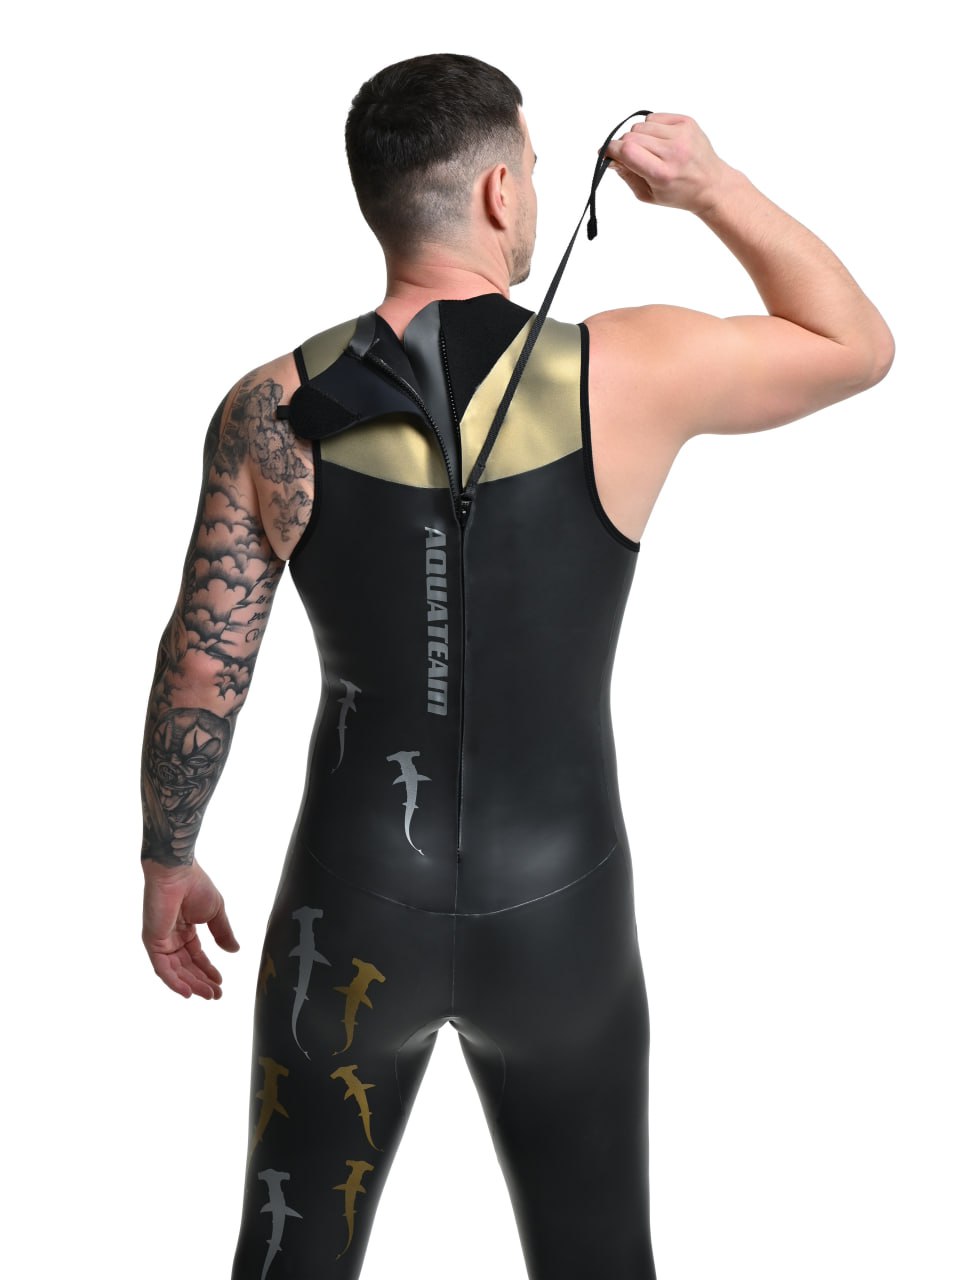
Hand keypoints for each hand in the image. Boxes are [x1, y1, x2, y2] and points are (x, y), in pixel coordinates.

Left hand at [142, 859, 239, 998]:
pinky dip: (174, 982)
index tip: (221, 983)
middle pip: (186, 967)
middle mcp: (171, 937)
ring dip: (191, 985)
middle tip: (216, 995)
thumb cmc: (196, 885)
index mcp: (185, 929)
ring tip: (208, 995)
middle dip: (201, 981)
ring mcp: (161, 941)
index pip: (196, 956)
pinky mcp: (152, 942)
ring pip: (175, 971)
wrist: (178, 872)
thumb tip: (235, 951)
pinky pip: (162, 968)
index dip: (208, 970)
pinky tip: (188, 992)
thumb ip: (223, 933)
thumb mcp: (215, 913)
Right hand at [604, 113, 731, 215]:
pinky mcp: (687, 122)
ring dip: (638, 137)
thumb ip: (626, 175)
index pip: (627, 151)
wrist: (712, 185)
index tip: (606, 153)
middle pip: (631, 137)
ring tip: (650, 151)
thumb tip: (610, 157)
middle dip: (624, 146)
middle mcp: (673, 151)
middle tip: (632, 158)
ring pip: (641, 126)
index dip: (611, 150)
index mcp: (662, 174)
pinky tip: (660, 141)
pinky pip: (655, 118)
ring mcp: (682, 134)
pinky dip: (651, 128)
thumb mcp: (648, 195)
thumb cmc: (678, 193)